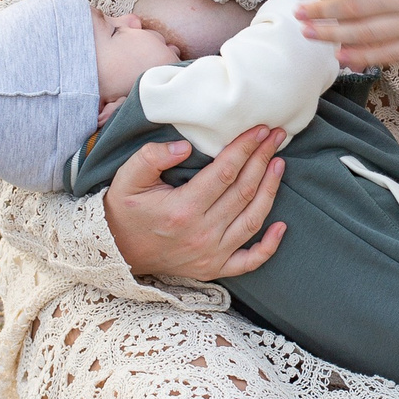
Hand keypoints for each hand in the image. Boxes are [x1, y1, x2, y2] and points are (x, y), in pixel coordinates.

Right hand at [102, 124, 287, 280]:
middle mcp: (201, 234)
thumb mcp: (127, 178)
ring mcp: (210, 255)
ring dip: (270, 190)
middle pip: (243, 191)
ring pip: (252, 220)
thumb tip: (185, 146)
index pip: (225, 172)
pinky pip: (250, 261)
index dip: (245, 148)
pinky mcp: (214, 268)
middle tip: (275, 137)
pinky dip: (269, 246)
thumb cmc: (125, 211)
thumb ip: (152, 157)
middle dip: (263, 160)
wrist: (116, 252)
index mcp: (182, 209)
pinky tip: (282, 225)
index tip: (259, 130)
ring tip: (279, 164)